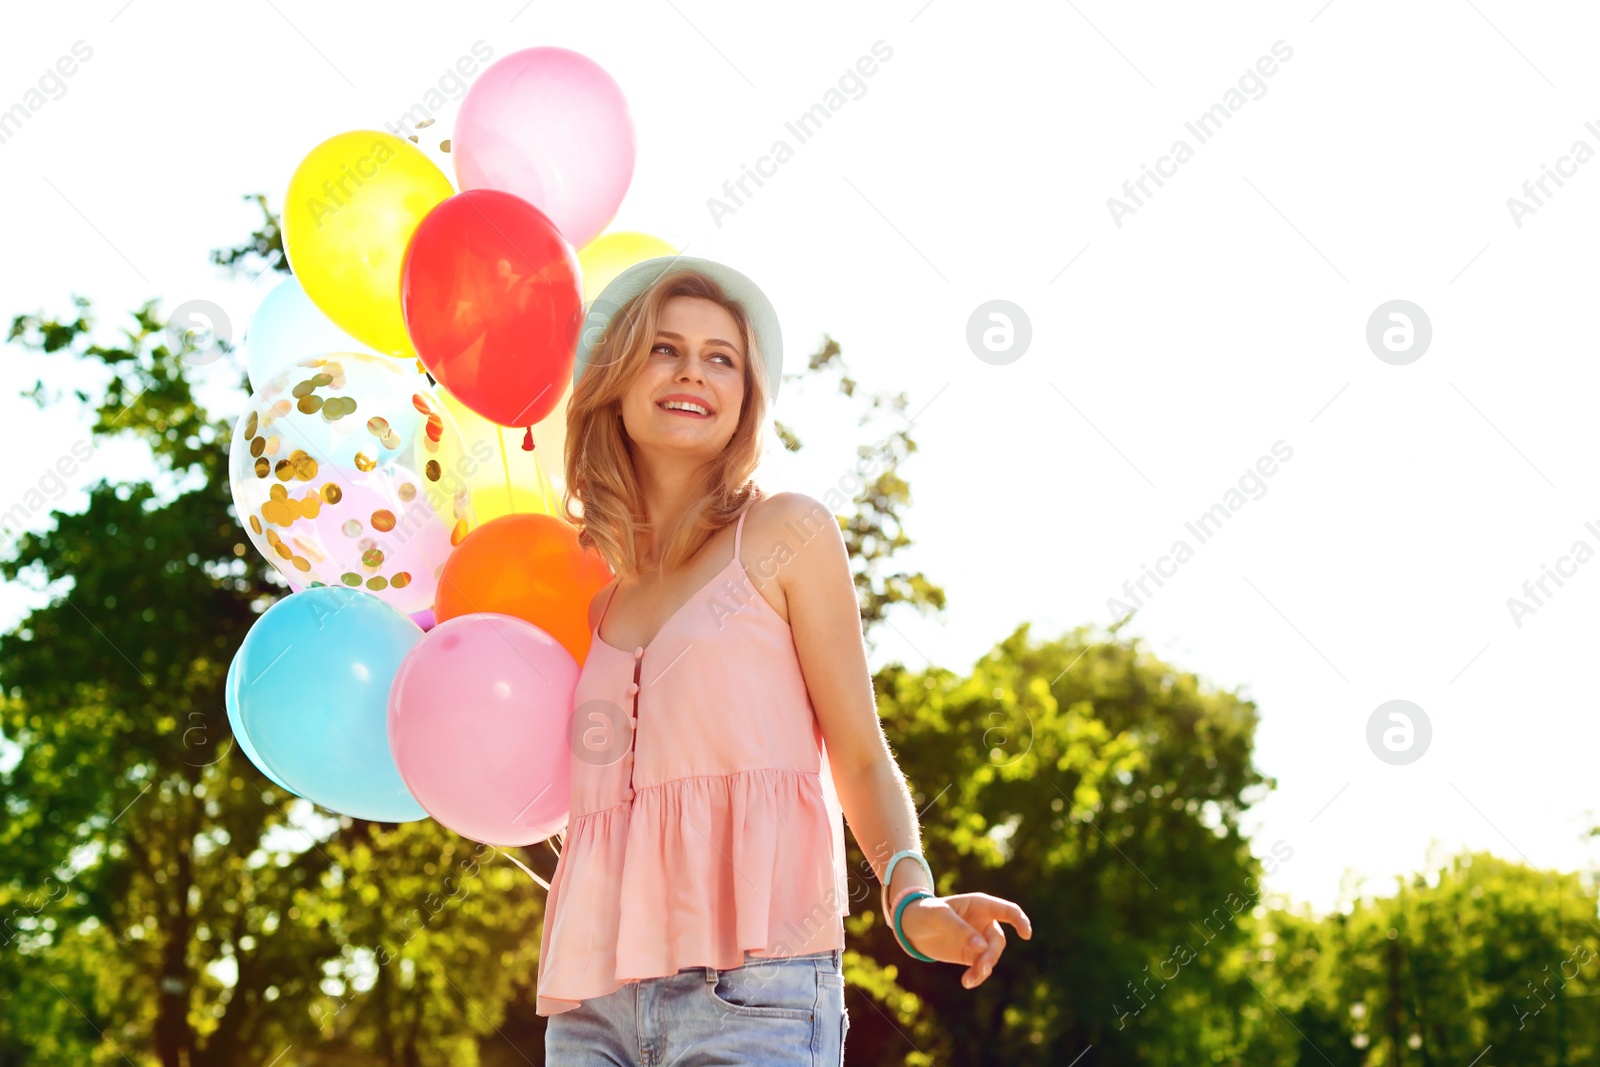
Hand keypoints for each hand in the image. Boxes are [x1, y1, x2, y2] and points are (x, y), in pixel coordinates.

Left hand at [896, 891, 1031, 988]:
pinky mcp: (971, 954)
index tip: (1026, 935)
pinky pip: (981, 967)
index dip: (1020, 921)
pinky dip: (977, 976)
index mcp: (981, 905)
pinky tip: (967, 982)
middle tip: (981, 967)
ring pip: (991, 957)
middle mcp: (984, 922)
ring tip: (969, 980)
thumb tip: (982, 947)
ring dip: (984, 969)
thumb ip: (961, 930)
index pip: (1008, 911)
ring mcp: (978, 939)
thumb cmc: (926, 912)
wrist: (911, 925)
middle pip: (998, 941)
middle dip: (991, 955)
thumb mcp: (940, 916)